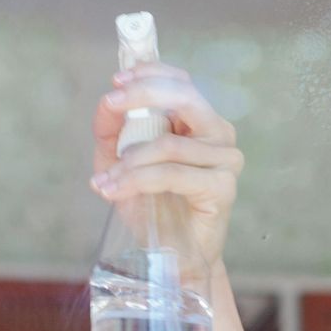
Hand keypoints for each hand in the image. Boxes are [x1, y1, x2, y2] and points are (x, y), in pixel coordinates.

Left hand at [90, 62, 243, 267]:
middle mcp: (219, 134)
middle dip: (143, 95)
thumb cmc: (151, 207)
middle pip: (185, 97)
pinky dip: (138, 180)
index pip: (182, 82)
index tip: (117, 80)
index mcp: (199, 123)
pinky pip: (172, 173)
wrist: (171, 258)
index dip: (151, 73)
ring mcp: (226, 160)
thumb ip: (112, 130)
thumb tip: (108, 103)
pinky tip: (114, 191)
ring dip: (128, 161)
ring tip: (104, 182)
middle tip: (112, 103)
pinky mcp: (222, 187)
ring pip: (169, 144)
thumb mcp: (120, 162)